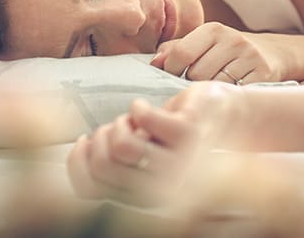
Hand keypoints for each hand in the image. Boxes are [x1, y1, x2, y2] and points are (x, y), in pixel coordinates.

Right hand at [67, 82, 246, 203]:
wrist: (226, 115)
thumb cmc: (178, 133)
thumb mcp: (141, 151)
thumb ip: (115, 159)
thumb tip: (82, 148)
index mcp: (144, 198)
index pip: (90, 190)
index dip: (77, 162)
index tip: (83, 141)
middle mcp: (162, 192)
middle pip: (102, 164)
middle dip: (101, 136)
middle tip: (119, 127)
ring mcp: (178, 165)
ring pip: (120, 144)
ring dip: (122, 122)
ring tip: (136, 121)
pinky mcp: (187, 135)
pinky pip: (141, 117)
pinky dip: (139, 106)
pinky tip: (149, 109)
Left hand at [151, 22, 287, 83]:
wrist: (273, 53)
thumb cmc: (226, 50)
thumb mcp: (202, 42)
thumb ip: (174, 49)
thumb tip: (154, 62)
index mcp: (213, 29)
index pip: (181, 53)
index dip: (170, 69)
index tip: (171, 76)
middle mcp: (233, 40)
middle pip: (196, 74)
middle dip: (191, 83)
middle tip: (195, 84)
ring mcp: (250, 57)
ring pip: (214, 86)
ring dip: (208, 92)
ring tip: (211, 88)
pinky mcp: (264, 75)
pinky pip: (234, 93)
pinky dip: (226, 97)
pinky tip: (226, 93)